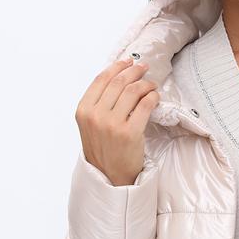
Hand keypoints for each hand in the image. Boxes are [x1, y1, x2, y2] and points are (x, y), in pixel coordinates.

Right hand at [75, 58, 159, 185]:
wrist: (110, 177)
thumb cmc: (103, 150)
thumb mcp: (90, 125)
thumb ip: (99, 103)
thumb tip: (118, 77)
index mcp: (83, 111)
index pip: (101, 79)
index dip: (117, 67)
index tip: (128, 62)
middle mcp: (95, 116)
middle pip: (118, 82)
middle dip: (134, 71)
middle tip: (144, 68)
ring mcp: (112, 124)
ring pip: (132, 91)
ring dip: (145, 83)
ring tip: (151, 84)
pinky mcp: (130, 133)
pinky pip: (145, 105)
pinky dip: (152, 96)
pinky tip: (155, 96)